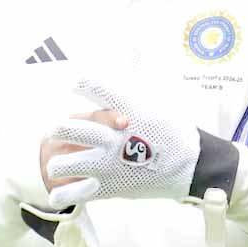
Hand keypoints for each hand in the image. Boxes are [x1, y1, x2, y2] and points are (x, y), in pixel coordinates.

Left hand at [44, 78, 207, 208]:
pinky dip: (63, 194)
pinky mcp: (109, 188)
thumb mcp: (157, 100)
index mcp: (124, 111)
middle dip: (58, 129)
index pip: (92, 88)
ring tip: (58, 164)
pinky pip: (76, 194)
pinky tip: (57, 193)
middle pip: (68, 129)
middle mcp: (112, 137)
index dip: (80, 84)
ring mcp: (108, 164)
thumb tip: (131, 51)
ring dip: (58, 163)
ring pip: (65, 164)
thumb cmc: (175, 132)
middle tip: (57, 130)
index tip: (76, 85)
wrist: (191, 167)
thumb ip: (135, 84)